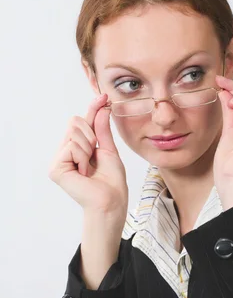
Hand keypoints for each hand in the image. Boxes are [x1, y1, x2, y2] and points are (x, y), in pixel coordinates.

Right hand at [48, 94, 128, 214]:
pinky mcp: (55, 168)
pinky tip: (84, 172)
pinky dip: (83, 157)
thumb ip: (102, 130)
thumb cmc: (112, 182)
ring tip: (90, 167)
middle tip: (95, 155)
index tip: (104, 96)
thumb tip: (102, 108)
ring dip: (89, 148)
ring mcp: (59, 160)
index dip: (93, 108)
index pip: (83, 122)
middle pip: (75, 122)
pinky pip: (71, 146)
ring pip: (74, 133)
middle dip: (91, 135)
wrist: (111, 201)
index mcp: (78, 148)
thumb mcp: (109, 150)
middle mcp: (65, 152)